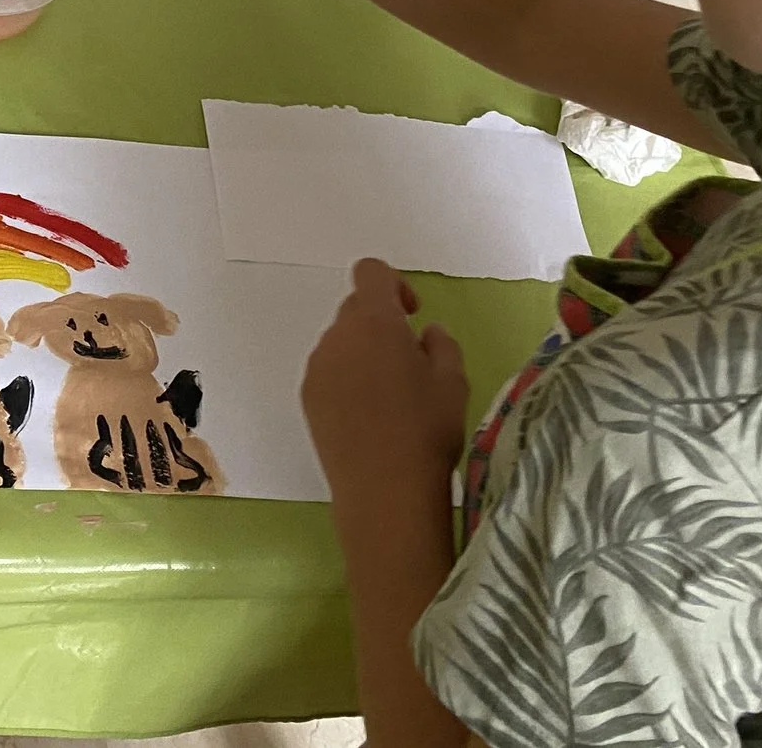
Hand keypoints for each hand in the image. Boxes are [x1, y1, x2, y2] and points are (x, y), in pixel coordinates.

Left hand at [304, 259, 466, 509]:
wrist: (384, 489)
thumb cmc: (427, 429)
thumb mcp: (453, 381)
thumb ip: (441, 344)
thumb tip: (425, 331)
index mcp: (373, 322)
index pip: (370, 272)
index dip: (393, 285)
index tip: (412, 315)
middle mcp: (336, 336)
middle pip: (355, 309)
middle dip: (381, 324)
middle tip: (411, 363)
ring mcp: (317, 367)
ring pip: (342, 343)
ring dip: (365, 353)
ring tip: (394, 397)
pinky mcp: (307, 397)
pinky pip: (330, 371)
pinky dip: (348, 379)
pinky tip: (371, 417)